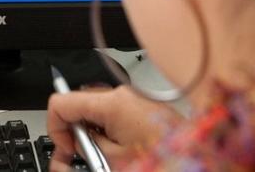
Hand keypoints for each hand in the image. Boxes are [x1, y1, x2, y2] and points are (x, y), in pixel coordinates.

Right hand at [46, 86, 179, 170]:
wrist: (198, 155)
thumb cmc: (165, 155)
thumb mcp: (115, 158)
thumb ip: (88, 146)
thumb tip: (76, 142)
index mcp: (111, 102)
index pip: (61, 102)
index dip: (56, 127)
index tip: (66, 148)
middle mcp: (121, 94)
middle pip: (77, 105)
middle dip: (73, 131)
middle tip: (76, 156)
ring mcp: (133, 99)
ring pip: (94, 110)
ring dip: (90, 132)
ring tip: (101, 156)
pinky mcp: (142, 106)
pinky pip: (113, 113)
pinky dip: (107, 129)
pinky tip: (115, 149)